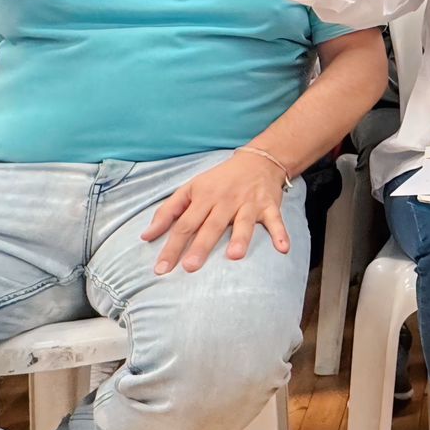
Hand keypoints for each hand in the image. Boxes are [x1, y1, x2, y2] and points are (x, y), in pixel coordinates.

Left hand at [141, 151, 290, 274]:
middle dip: (201, 246)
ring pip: (243, 222)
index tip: (161, 268)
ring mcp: (249, 204)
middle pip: (211, 226)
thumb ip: (167, 212)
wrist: (257, 161)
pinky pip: (275, 220)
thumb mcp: (190, 189)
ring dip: (240, 238)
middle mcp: (225, 201)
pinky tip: (283, 248)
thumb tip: (146, 236)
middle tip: (190, 267)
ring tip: (234, 256)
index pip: (184, 224)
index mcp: (204, 197)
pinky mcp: (269, 206)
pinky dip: (280, 233)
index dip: (172, 246)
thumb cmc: (219, 180)